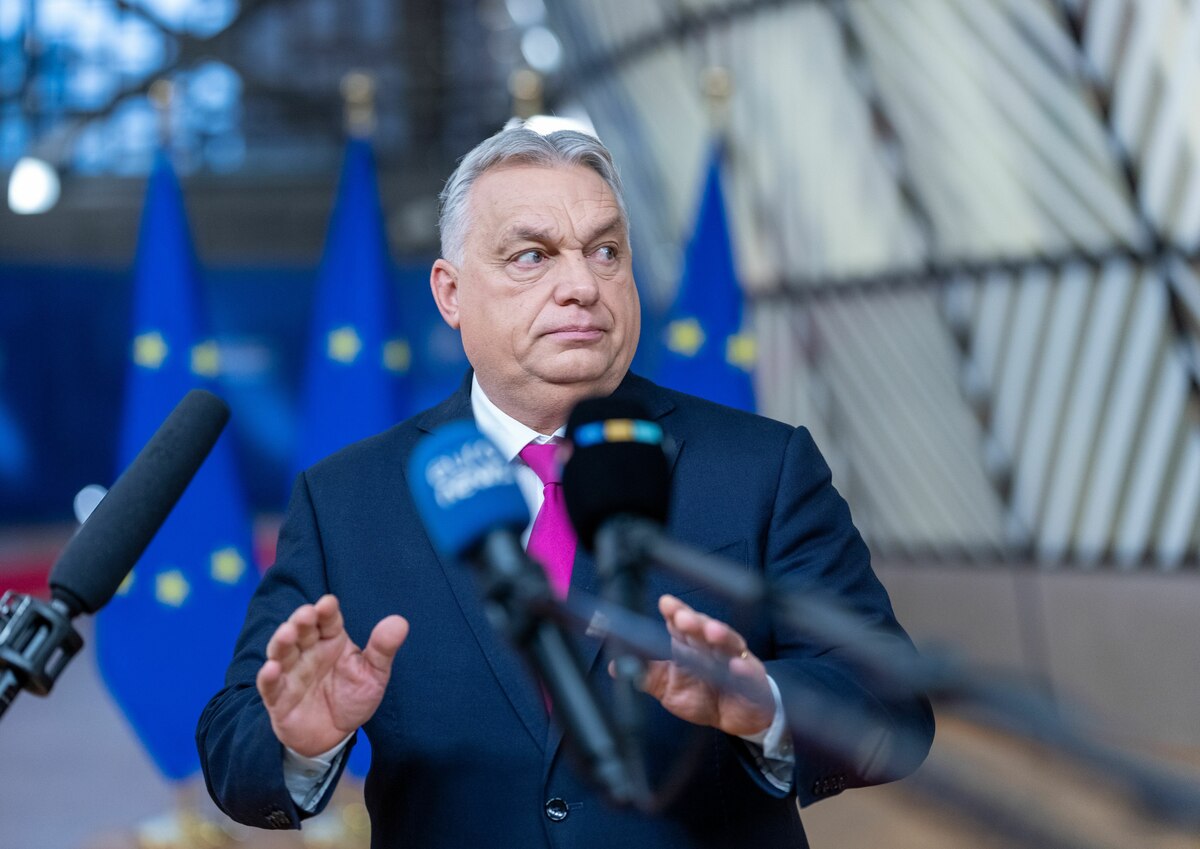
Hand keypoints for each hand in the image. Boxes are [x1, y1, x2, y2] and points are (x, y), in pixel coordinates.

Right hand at [256, 594, 408, 756]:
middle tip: (306, 614)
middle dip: (302, 621)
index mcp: (331, 640)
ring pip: (282, 652)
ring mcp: (291, 673)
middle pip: (302, 631)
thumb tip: (400, 621)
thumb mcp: (374, 674)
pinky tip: (272, 668)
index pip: (328, 620)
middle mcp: (308, 652)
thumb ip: (383, 649)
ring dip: (282, 642)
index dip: (326, 611)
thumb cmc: (353, 697)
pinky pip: (270, 685)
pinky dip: (268, 676)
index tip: (328, 603)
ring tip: (287, 634)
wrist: (335, 736)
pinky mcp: (278, 698)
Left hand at [636, 594, 774, 736]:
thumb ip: (646, 675)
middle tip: (682, 617)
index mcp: (691, 646)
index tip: (666, 603)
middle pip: (703, 628)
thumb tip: (614, 665)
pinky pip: (748, 673)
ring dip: (720, 635)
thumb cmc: (703, 696)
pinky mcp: (752, 680)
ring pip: (728, 643)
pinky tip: (737, 666)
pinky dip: (744, 669)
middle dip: (694, 620)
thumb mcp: (669, 688)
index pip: (681, 624)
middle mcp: (712, 647)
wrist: (738, 717)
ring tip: (710, 631)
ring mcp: (734, 660)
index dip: (675, 612)